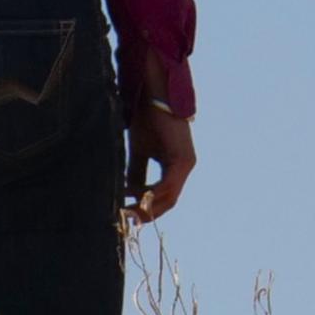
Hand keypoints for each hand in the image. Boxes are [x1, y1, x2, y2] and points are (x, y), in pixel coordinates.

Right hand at [124, 102, 195, 226]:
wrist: (154, 97)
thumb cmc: (147, 120)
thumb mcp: (139, 153)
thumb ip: (137, 174)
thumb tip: (128, 194)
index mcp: (176, 166)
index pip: (164, 196)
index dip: (147, 208)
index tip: (127, 213)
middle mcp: (185, 167)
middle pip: (169, 201)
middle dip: (148, 211)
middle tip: (127, 216)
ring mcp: (186, 164)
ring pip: (169, 196)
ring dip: (148, 205)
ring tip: (128, 208)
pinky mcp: (183, 160)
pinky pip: (168, 185)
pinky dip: (151, 193)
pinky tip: (134, 194)